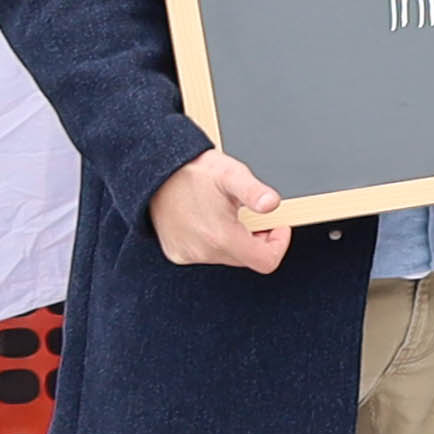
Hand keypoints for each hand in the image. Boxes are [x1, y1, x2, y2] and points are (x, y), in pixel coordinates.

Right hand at [149, 148, 292, 271]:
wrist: (155, 173)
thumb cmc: (194, 172)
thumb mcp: (231, 174)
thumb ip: (254, 191)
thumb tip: (271, 203)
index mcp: (221, 237)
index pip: (265, 262)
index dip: (278, 244)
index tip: (277, 226)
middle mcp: (202, 252)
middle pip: (247, 259)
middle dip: (258, 239)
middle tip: (254, 215)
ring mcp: (187, 255)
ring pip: (228, 256)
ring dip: (236, 239)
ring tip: (227, 214)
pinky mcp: (177, 253)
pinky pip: (207, 255)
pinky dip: (215, 241)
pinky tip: (209, 220)